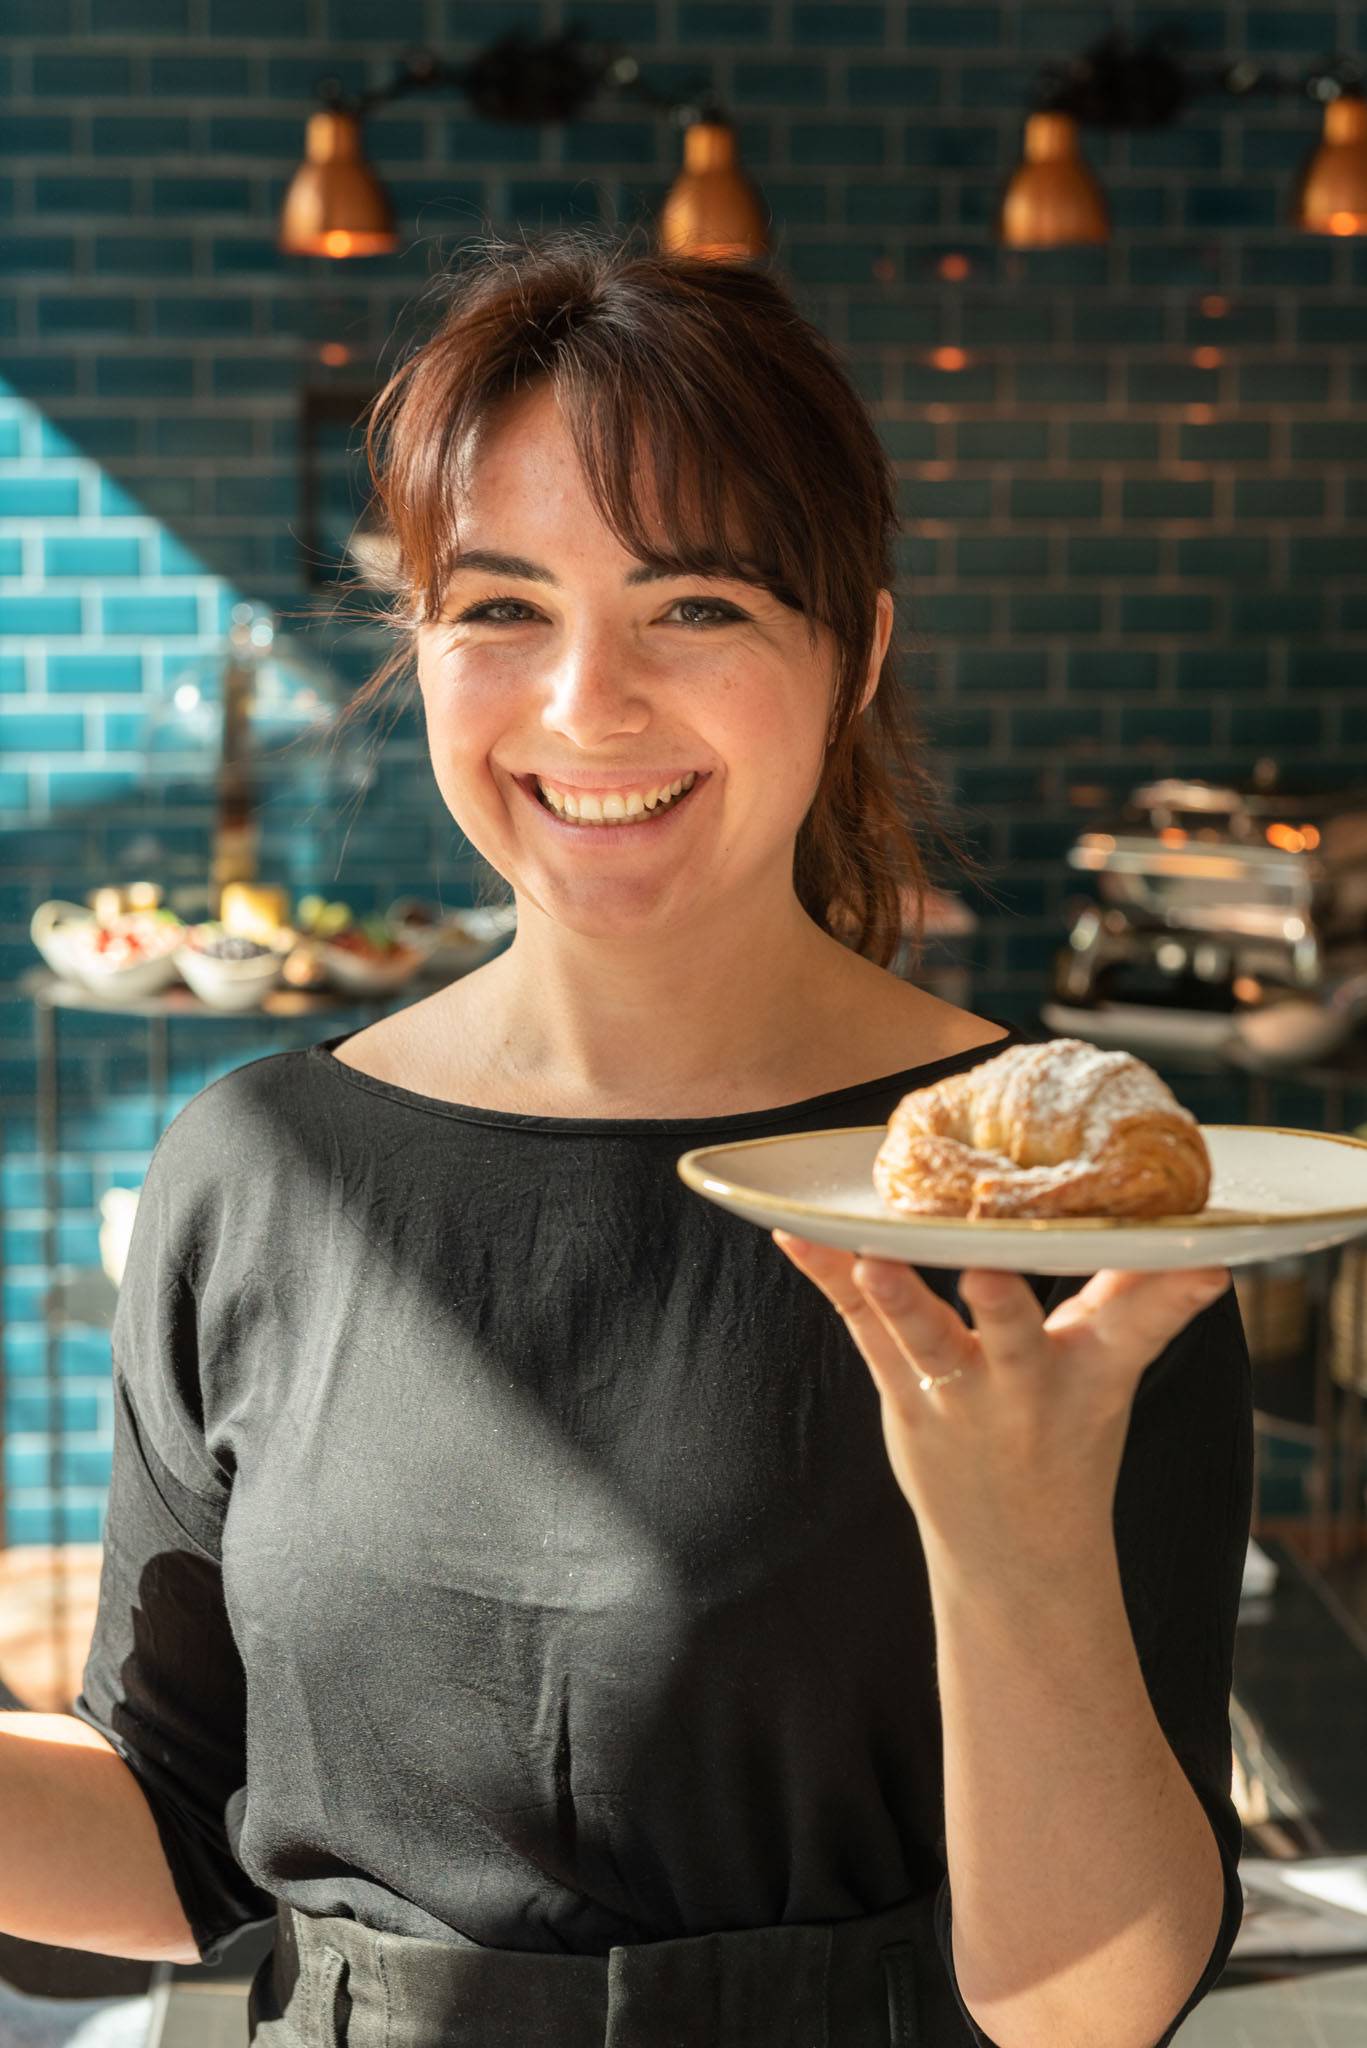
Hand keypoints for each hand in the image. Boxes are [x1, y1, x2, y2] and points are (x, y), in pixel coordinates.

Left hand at [772, 1233, 1229, 1578]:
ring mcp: (959, 1397)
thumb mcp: (1111, 1376)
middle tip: (987, 1272)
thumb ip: (1139, 1305)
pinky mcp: (904, 1399)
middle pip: (1016, 1336)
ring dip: (899, 1299)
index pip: (1140, 1326)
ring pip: (925, 1338)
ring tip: (872, 1261)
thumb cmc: (1067, 1436)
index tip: (1210, 1263)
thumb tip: (1210, 1252)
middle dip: (1003, 1306)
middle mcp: (1026, 1385)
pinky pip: (860, 1327)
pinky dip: (827, 1278)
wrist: (1018, 1556)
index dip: (1172, 1294)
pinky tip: (792, 1233)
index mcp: (1093, 1373)